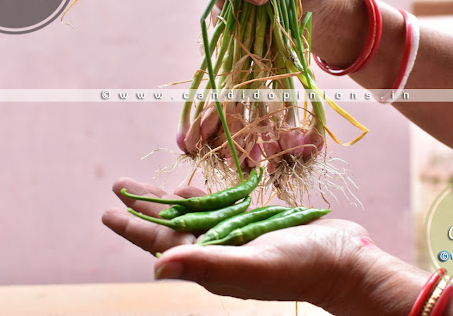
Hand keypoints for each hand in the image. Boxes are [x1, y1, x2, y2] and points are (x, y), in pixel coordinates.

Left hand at [102, 177, 410, 314]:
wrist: (345, 262)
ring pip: (193, 216)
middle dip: (145, 207)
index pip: (160, 244)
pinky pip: (220, 210)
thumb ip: (206, 263)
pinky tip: (192, 190)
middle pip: (170, 227)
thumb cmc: (301, 265)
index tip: (108, 212)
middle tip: (120, 186)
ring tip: (149, 186)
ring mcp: (237, 239)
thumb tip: (155, 267)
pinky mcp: (256, 226)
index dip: (133, 227)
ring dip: (170, 200)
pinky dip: (204, 199)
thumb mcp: (252, 263)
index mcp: (211, 264)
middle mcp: (219, 252)